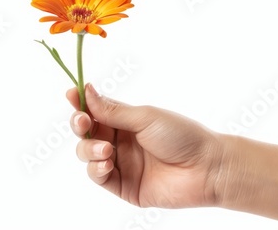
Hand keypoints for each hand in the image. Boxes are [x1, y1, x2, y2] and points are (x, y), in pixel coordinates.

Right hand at [67, 84, 223, 207]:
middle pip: (86, 132)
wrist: (206, 168)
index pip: (96, 110)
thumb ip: (113, 110)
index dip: (81, 103)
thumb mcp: (144, 117)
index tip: (71, 94)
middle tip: (82, 121)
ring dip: (89, 149)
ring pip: (87, 154)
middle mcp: (120, 141)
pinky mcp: (122, 185)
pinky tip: (107, 162)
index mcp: (126, 121)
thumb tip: (88, 91)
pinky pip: (98, 176)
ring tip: (106, 149)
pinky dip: (96, 168)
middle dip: (80, 125)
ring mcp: (120, 163)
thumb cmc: (181, 136)